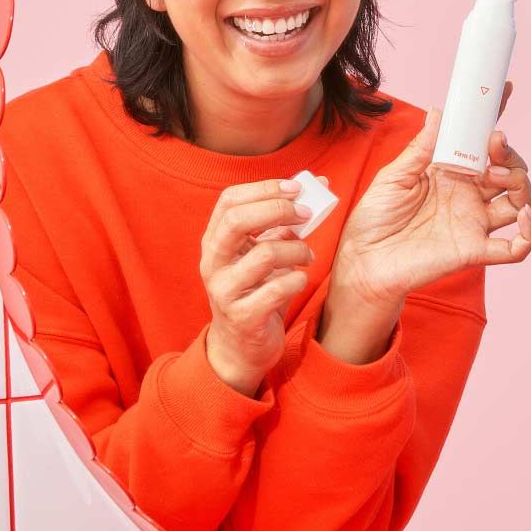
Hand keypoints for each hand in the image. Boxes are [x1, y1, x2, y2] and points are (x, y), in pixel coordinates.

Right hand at [199, 178, 316, 395]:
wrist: (242, 347)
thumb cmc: (257, 290)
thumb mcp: (264, 252)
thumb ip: (284, 221)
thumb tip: (318, 184)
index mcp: (215, 240)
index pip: (229, 200)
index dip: (265, 188)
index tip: (297, 187)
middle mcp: (213, 263)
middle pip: (237, 220)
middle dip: (278, 210)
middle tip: (306, 214)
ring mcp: (224, 291)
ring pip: (264, 255)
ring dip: (297, 250)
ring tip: (308, 256)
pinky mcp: (242, 316)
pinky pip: (277, 289)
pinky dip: (297, 280)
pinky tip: (299, 281)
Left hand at [321, 81, 530, 363]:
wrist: (363, 261)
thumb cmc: (374, 219)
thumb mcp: (394, 175)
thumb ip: (422, 148)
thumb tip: (439, 112)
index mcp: (450, 172)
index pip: (480, 142)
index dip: (494, 117)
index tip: (504, 90)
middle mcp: (468, 195)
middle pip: (508, 169)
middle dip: (508, 153)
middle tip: (492, 143)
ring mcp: (474, 222)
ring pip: (518, 201)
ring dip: (520, 183)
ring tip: (497, 174)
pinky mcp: (474, 251)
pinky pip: (515, 247)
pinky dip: (530, 232)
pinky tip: (524, 215)